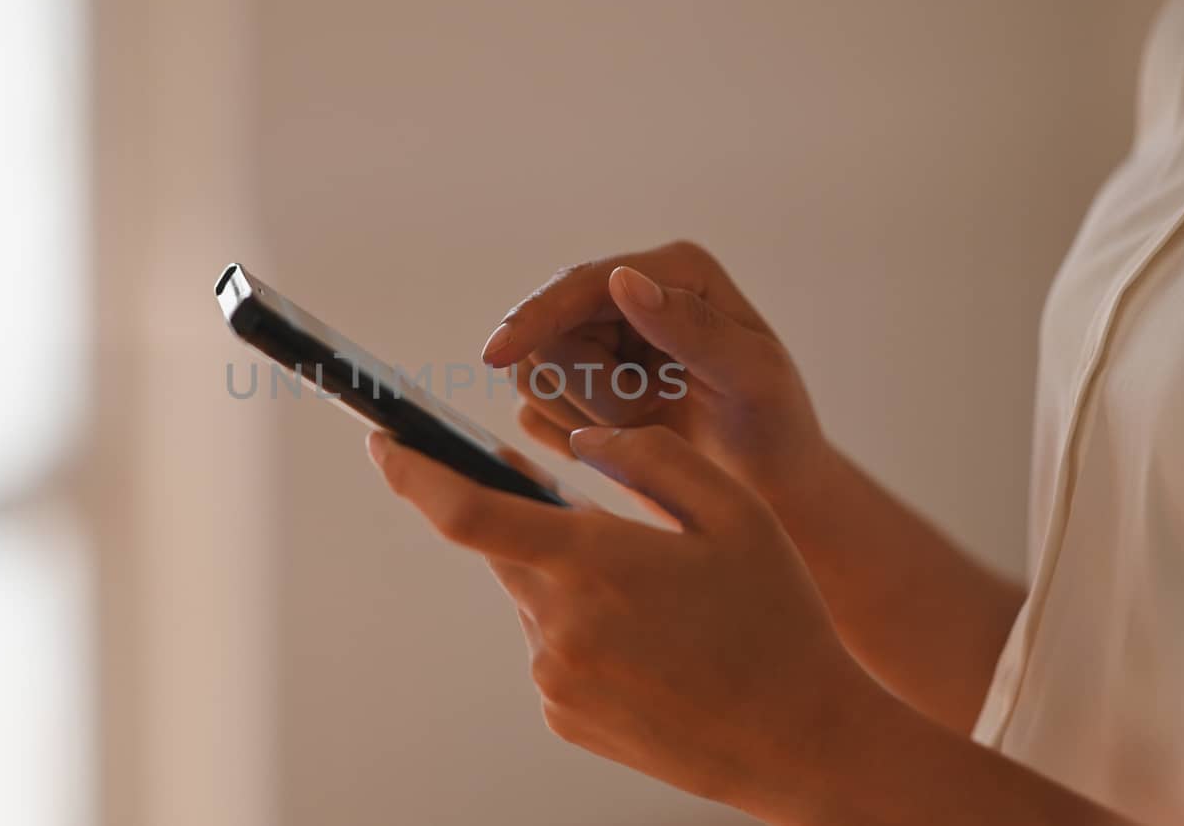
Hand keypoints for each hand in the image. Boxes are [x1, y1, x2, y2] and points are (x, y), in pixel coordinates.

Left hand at [365, 424, 874, 818]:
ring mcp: (554, 680)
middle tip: (597, 522)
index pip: (464, 513)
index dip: (410, 474)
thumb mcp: (733, 512)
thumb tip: (576, 444)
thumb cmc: (777, 618)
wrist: (802, 740)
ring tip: (656, 604)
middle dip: (527, 520)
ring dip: (568, 580)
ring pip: (532, 597)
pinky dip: (581, 628)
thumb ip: (648, 457)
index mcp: (594, 563)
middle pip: (502, 548)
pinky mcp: (561, 716)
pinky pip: (550, 647)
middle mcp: (558, 626)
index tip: (381, 442)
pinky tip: (649, 646)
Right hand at [482, 240, 830, 513]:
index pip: (582, 283)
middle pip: (548, 334)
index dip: (535, 316)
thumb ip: (691, 328)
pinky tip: (620, 442)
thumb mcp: (752, 377)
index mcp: (674, 273)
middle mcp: (628, 296)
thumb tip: (624, 280)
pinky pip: (533, 409)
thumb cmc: (775, 430)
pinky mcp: (577, 386)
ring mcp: (599, 340)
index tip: (496, 355)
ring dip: (583, 416)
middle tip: (651, 414)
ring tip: (644, 427)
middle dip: (593, 390)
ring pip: (533, 372)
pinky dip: (570, 435)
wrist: (771, 491)